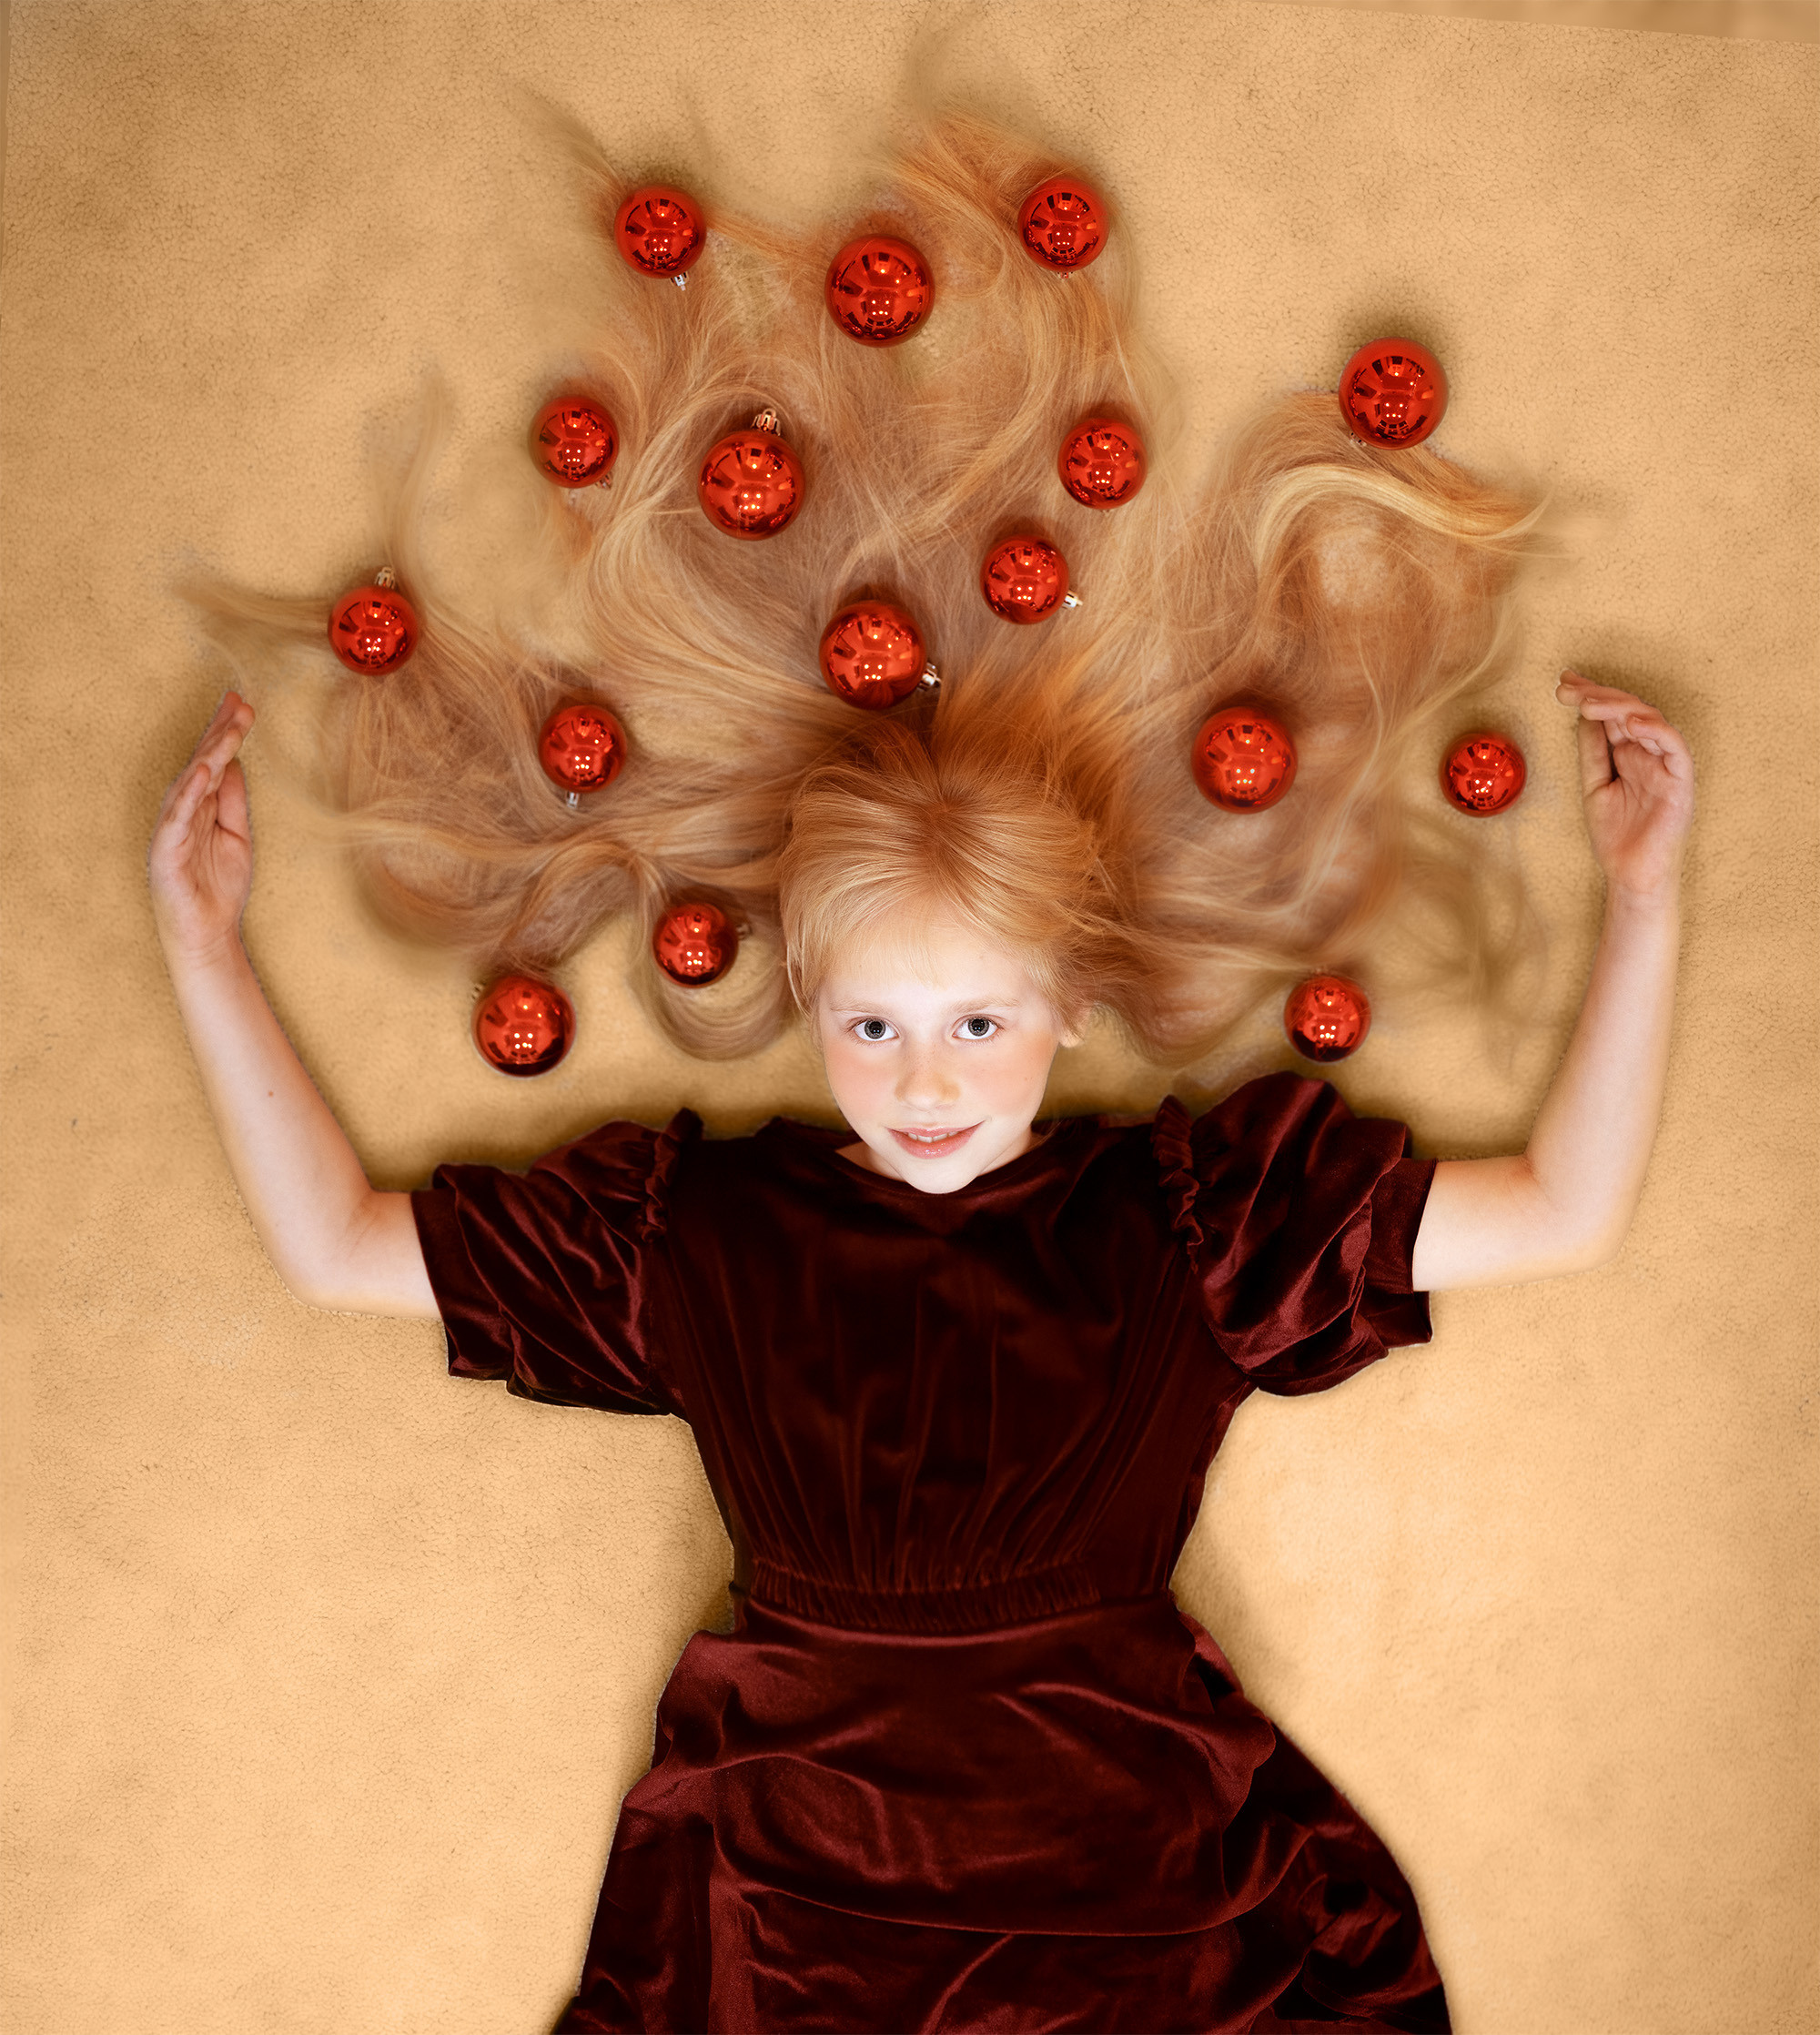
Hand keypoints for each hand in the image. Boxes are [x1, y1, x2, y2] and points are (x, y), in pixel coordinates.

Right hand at [148, 690, 257, 964]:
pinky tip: (202, 771)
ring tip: (228, 729)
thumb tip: (234, 761)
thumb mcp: (237, 834)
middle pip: (201, 763)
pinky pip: (178, 817)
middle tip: (239, 702)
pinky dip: (189, 793)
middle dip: (219, 732)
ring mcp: (173, 829)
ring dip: (209, 754)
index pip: (213, 761)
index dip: (225, 731)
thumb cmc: (219, 885)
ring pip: (191, 784)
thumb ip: (233, 799)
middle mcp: (183, 811)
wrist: (208, 932)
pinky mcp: (167, 850)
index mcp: (200, 806)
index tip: (242, 703)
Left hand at [1555, 671, 1693, 903]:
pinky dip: (1655, 730)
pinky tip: (1630, 723)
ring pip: (1650, 720)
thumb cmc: (1616, 835)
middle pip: (1628, 711)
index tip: (1563, 684)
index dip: (1589, 696)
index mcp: (1629, 753)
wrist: (1631, 873)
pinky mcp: (1681, 779)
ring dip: (1619, 707)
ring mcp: (1665, 763)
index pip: (1611, 715)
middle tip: (1568, 688)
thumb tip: (1583, 715)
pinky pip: (1674, 745)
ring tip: (1589, 703)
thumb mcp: (1594, 785)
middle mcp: (1649, 752)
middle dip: (1597, 695)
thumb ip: (1592, 751)